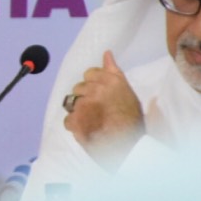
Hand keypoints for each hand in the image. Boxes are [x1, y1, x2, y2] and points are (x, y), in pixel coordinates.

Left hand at [63, 50, 144, 172]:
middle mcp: (95, 89)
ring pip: (72, 102)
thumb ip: (114, 73)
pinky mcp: (75, 120)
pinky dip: (75, 126)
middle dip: (85, 98)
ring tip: (92, 121)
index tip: (99, 94)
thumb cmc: (132, 122)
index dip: (92, 84)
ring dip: (79, 111)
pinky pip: (68, 119)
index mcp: (111, 81)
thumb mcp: (128, 93)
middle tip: (97, 110)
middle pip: (79, 88)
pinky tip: (86, 130)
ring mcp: (83, 104)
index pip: (90, 73)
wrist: (128, 147)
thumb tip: (106, 53)